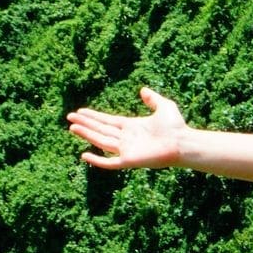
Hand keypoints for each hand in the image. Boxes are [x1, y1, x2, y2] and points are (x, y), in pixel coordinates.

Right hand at [67, 86, 187, 170]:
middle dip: (85, 123)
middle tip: (69, 118)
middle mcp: (126, 138)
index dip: (93, 116)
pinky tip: (84, 155)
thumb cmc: (176, 127)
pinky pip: (109, 162)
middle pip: (100, 130)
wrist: (183, 142)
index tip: (80, 111)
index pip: (107, 121)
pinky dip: (97, 160)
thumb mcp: (164, 106)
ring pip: (101, 141)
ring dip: (86, 134)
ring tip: (72, 127)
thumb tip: (143, 90)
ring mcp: (127, 149)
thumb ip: (153, 98)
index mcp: (131, 126)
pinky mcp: (129, 160)